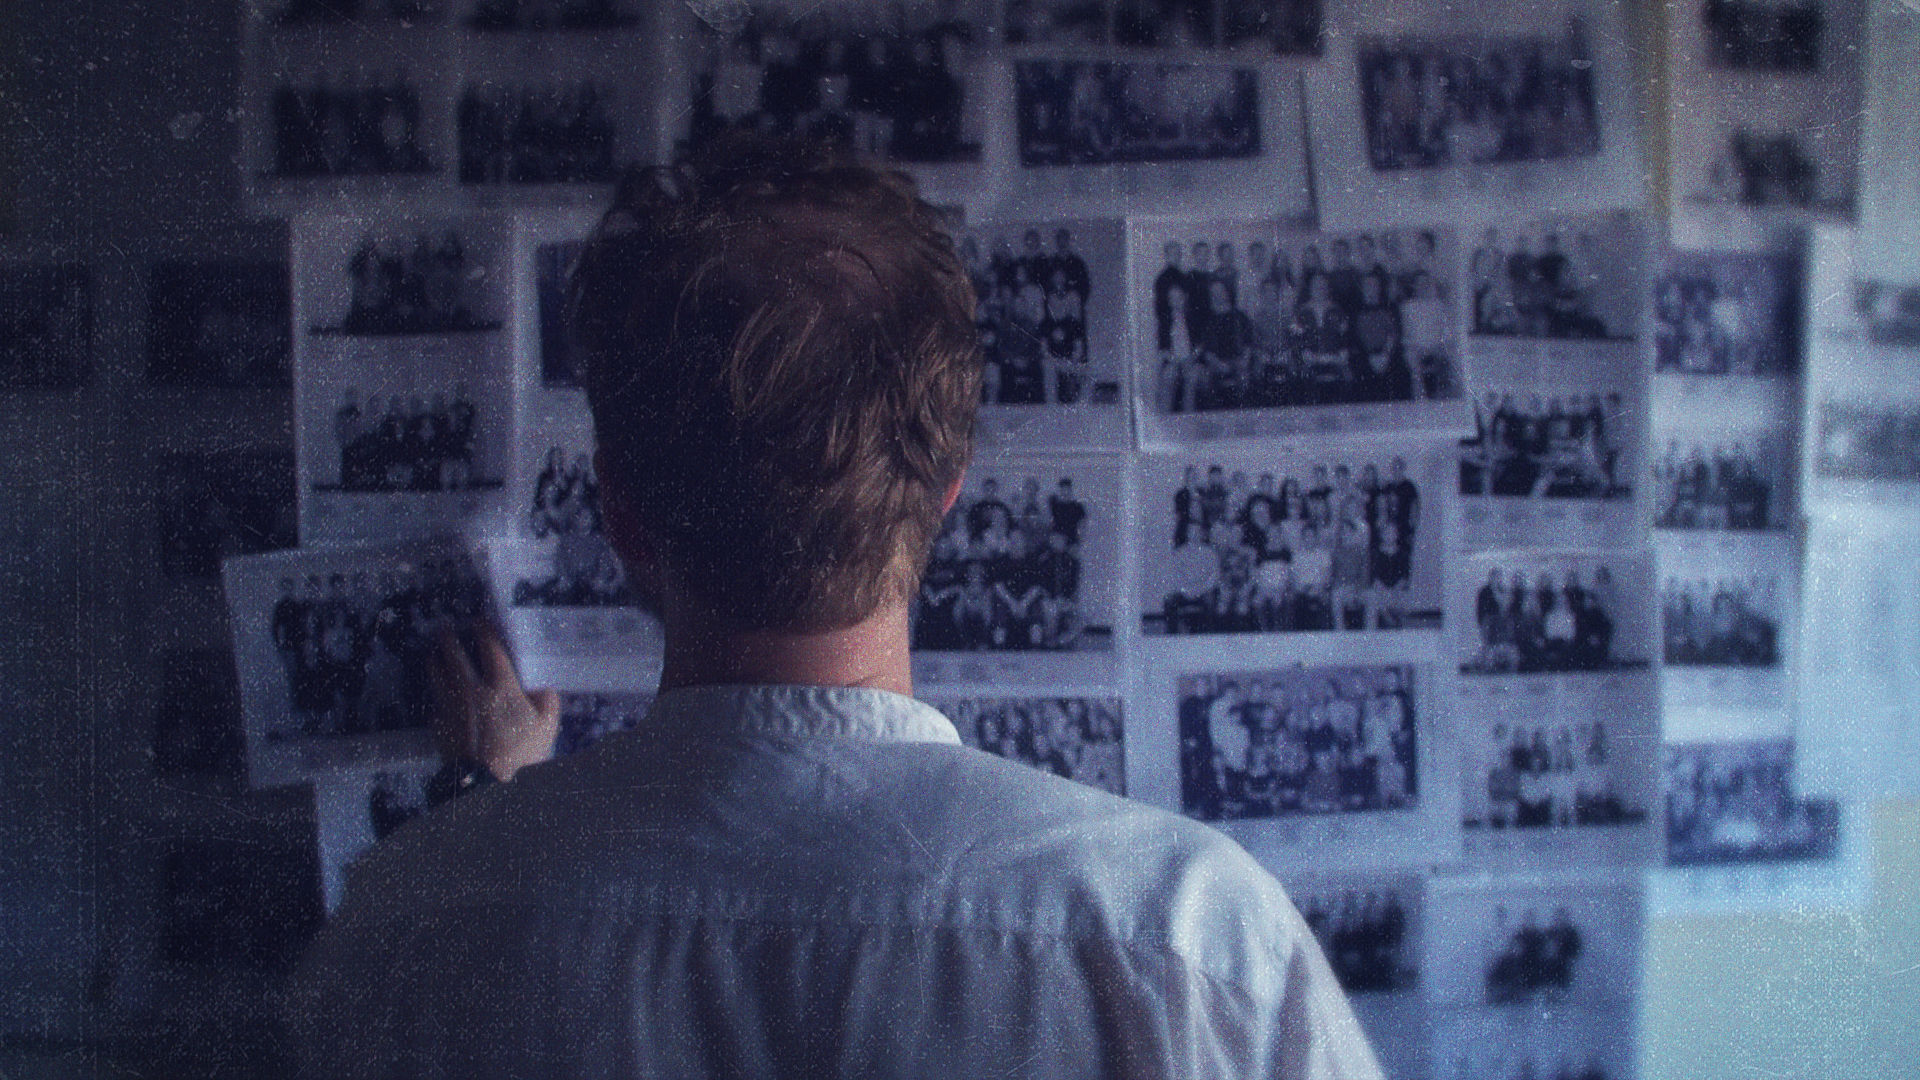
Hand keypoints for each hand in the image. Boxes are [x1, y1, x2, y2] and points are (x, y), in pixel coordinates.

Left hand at [430, 622, 558, 781]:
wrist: (485, 782)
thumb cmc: (520, 754)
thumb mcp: (547, 728)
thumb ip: (547, 703)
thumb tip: (542, 689)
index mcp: (501, 685)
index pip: (489, 647)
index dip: (483, 630)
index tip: (478, 620)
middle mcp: (471, 688)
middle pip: (454, 654)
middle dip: (449, 636)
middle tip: (445, 626)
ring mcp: (451, 704)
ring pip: (437, 673)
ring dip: (434, 658)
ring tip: (433, 650)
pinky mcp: (438, 722)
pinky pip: (433, 699)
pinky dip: (434, 689)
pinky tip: (435, 689)